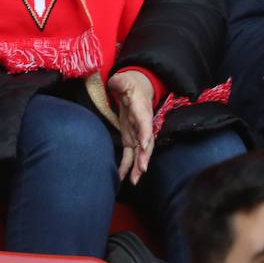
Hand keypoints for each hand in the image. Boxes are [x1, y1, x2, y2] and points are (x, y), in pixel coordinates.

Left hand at [108, 70, 155, 184]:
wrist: (136, 89)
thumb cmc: (130, 85)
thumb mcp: (124, 81)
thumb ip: (121, 82)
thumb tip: (116, 81)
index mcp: (142, 111)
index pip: (145, 123)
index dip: (145, 134)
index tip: (144, 145)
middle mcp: (143, 125)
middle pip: (147, 143)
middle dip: (145, 156)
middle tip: (142, 169)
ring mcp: (138, 134)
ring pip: (140, 153)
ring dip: (138, 167)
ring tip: (134, 181)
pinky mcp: (131, 138)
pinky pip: (130, 155)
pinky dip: (127, 167)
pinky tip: (122, 178)